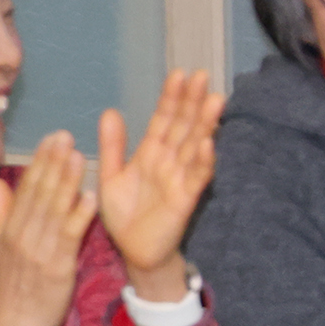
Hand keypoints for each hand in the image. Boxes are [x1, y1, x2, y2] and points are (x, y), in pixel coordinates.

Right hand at [0, 134, 94, 325]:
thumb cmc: (13, 287)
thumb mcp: (1, 249)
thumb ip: (1, 214)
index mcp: (11, 230)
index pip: (26, 189)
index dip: (40, 162)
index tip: (51, 137)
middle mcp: (22, 236)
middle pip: (39, 194)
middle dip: (53, 163)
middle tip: (65, 134)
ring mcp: (39, 251)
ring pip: (54, 211)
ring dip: (67, 182)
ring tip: (78, 155)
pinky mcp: (57, 267)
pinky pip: (69, 237)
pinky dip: (79, 216)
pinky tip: (90, 197)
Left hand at [95, 69, 222, 301]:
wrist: (133, 251)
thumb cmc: (124, 214)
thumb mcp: (111, 176)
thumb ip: (112, 145)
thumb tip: (110, 111)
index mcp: (151, 152)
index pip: (164, 119)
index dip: (171, 98)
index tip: (179, 74)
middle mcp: (170, 160)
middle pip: (184, 126)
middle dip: (193, 102)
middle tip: (202, 76)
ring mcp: (181, 177)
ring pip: (195, 145)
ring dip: (205, 124)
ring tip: (215, 100)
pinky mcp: (186, 198)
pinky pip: (197, 177)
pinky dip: (203, 161)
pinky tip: (207, 144)